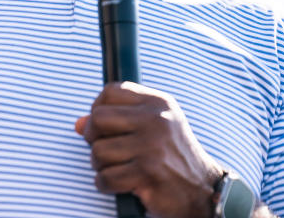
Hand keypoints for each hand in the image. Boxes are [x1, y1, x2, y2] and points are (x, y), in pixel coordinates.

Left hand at [76, 81, 220, 217]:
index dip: (97, 108)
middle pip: (98, 118)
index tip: (102, 126)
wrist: (205, 191)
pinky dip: (106, 184)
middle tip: (105, 150)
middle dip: (93, 138)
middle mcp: (156, 120)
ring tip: (118, 168)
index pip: (111, 91)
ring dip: (101, 165)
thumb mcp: (154, 127)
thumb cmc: (173, 157)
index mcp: (158, 103)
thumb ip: (118, 119)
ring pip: (98, 151)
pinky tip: (121, 184)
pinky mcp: (147, 173)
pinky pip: (105, 178)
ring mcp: (152, 146)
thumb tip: (78, 124)